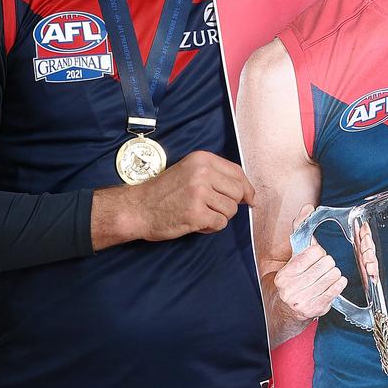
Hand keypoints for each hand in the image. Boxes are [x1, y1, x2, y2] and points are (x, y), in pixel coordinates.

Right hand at [92, 150, 254, 248]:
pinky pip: (220, 224)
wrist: (137, 208)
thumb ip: (216, 176)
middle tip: (212, 208)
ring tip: (200, 214)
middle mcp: (203, 173)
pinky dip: (211, 228)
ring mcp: (200, 193)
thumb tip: (248, 193)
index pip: (237, 172)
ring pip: (230, 210)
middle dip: (230, 204)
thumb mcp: (189, 171)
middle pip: (238, 192)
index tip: (249, 198)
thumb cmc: (164, 192)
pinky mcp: (196, 214)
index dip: (247, 187)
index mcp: (202, 159)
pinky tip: (196, 223)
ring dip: (219, 217)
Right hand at [272, 204, 347, 324]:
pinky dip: (338, 283)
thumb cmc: (294, 277)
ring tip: (326, 276)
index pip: (314, 252)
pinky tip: (334, 282)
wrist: (286, 309)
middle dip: (327, 263)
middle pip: (326, 264)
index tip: (315, 256)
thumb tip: (308, 207)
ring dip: (333, 274)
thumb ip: (300, 229)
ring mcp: (303, 302)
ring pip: (333, 276)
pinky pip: (336, 289)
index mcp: (284, 275)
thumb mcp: (294, 254)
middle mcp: (291, 290)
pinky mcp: (316, 310)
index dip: (318, 252)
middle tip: (322, 267)